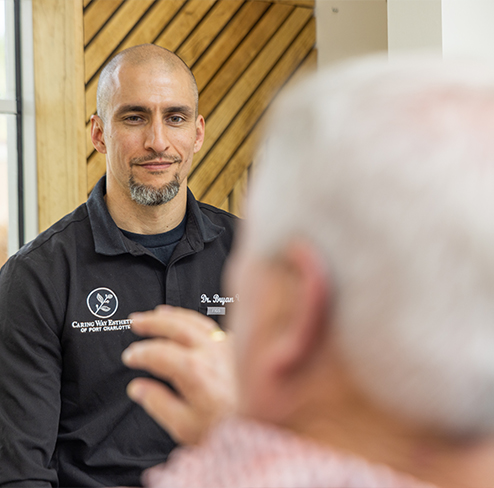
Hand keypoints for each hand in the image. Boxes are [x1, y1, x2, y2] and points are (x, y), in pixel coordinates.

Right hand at [121, 305, 236, 444]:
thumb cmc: (228, 428)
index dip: (140, 352)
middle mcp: (212, 352)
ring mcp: (227, 346)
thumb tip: (138, 388)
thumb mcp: (185, 426)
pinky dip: (196, 320)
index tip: (130, 356)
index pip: (159, 352)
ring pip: (197, 320)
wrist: (266, 425)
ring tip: (158, 312)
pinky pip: (214, 326)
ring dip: (174, 314)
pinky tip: (191, 322)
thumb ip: (158, 404)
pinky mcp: (238, 347)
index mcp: (195, 371)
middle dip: (152, 322)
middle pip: (177, 326)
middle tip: (136, 321)